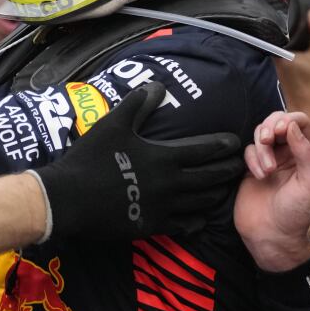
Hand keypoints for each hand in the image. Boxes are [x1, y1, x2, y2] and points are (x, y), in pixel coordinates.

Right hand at [33, 82, 243, 240]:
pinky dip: (196, 221)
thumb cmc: (91, 158)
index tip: (236, 143)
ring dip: (215, 194)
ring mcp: (163, 207)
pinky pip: (183, 225)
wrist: (69, 198)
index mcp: (163, 157)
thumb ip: (138, 104)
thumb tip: (156, 85)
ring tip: (224, 189)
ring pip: (201, 202)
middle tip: (240, 166)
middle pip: (209, 178)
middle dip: (227, 170)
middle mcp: (170, 184)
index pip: (203, 150)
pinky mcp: (152, 225)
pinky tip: (200, 219)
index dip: (222, 146)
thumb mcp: (114, 124)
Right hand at [234, 111, 309, 271]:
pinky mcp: (251, 166)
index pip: (300, 123)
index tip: (280, 130)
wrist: (272, 236)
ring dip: (261, 148)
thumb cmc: (296, 213)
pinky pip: (248, 150)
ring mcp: (269, 158)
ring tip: (267, 170)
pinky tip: (258, 176)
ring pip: (260, 134)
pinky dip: (252, 159)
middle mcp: (289, 153)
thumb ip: (305, 152)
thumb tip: (291, 125)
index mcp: (308, 153)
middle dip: (270, 127)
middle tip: (267, 139)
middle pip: (276, 121)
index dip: (289, 120)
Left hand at [277, 10, 309, 116]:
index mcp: (278, 46)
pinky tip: (309, 48)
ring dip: (301, 36)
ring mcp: (277, 56)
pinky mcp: (282, 62)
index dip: (298, 16)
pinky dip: (300, 45)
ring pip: (290, 38)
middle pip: (288, 29)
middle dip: (301, 27)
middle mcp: (274, 50)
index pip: (285, 22)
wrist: (306, 105)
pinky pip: (291, 47)